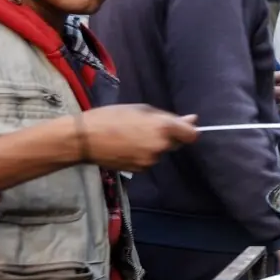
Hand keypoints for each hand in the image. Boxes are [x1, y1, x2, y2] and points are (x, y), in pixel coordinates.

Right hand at [78, 106, 197, 171]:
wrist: (85, 139)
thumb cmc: (111, 117)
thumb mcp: (141, 110)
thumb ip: (169, 117)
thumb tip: (193, 120)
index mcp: (163, 128)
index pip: (191, 135)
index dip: (188, 130)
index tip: (181, 126)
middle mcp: (161, 146)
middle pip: (176, 143)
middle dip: (167, 136)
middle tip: (145, 126)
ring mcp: (151, 160)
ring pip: (160, 151)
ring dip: (153, 144)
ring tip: (131, 135)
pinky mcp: (141, 169)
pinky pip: (149, 159)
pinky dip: (143, 153)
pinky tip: (127, 146)